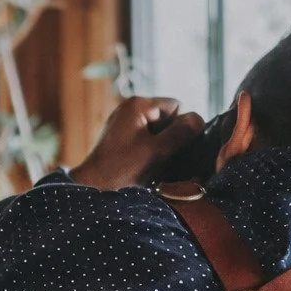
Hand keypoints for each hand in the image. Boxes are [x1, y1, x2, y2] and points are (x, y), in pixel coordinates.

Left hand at [68, 97, 204, 190]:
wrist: (92, 186)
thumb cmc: (122, 169)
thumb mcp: (156, 151)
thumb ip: (179, 134)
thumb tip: (199, 119)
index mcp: (138, 104)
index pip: (176, 106)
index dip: (181, 126)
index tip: (174, 147)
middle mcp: (129, 108)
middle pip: (167, 117)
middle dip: (170, 136)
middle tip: (165, 157)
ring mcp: (124, 121)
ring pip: (157, 129)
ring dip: (161, 145)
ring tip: (155, 162)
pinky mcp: (120, 135)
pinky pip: (145, 137)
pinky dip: (150, 149)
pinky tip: (146, 164)